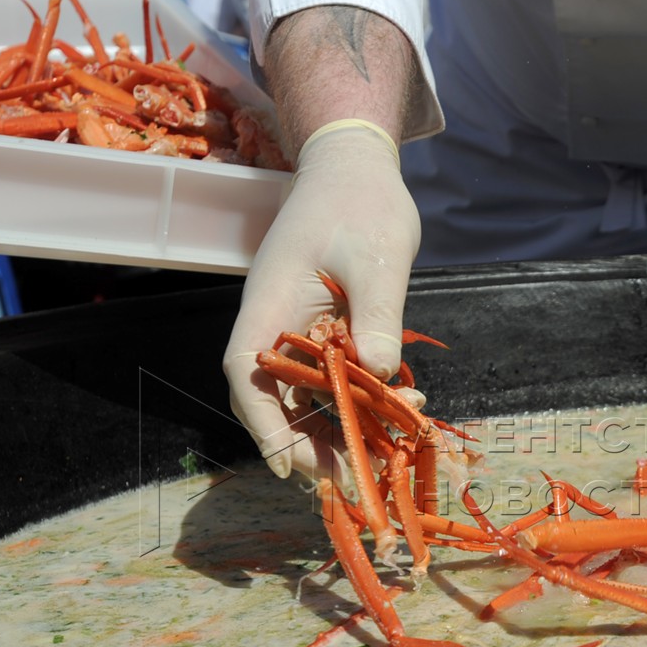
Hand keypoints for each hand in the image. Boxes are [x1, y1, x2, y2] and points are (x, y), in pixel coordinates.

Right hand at [223, 119, 419, 479]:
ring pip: (304, 399)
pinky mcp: (321, 334)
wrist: (356, 169)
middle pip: (274, 402)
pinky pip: (330, 382)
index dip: (265, 427)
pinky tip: (398, 413)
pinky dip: (357, 405)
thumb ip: (377, 313)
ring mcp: (295, 332)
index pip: (248, 377)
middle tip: (359, 477)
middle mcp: (273, 326)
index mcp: (268, 306)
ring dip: (338, 430)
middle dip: (311, 446)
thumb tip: (381, 371)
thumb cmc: (360, 202)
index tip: (289, 466)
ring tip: (386, 452)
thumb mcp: (376, 256)